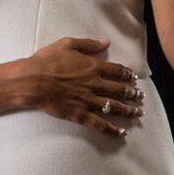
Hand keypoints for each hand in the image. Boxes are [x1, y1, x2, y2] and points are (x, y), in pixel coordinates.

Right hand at [10, 37, 144, 137]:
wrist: (32, 81)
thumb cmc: (47, 60)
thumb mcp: (68, 44)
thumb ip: (89, 44)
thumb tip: (106, 42)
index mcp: (93, 67)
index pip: (117, 71)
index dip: (128, 74)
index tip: (134, 78)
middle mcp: (95, 84)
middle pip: (120, 90)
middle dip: (133, 94)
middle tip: (141, 96)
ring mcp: (89, 101)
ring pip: (114, 107)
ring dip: (128, 110)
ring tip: (138, 112)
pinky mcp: (80, 114)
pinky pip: (99, 124)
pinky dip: (112, 129)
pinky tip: (122, 132)